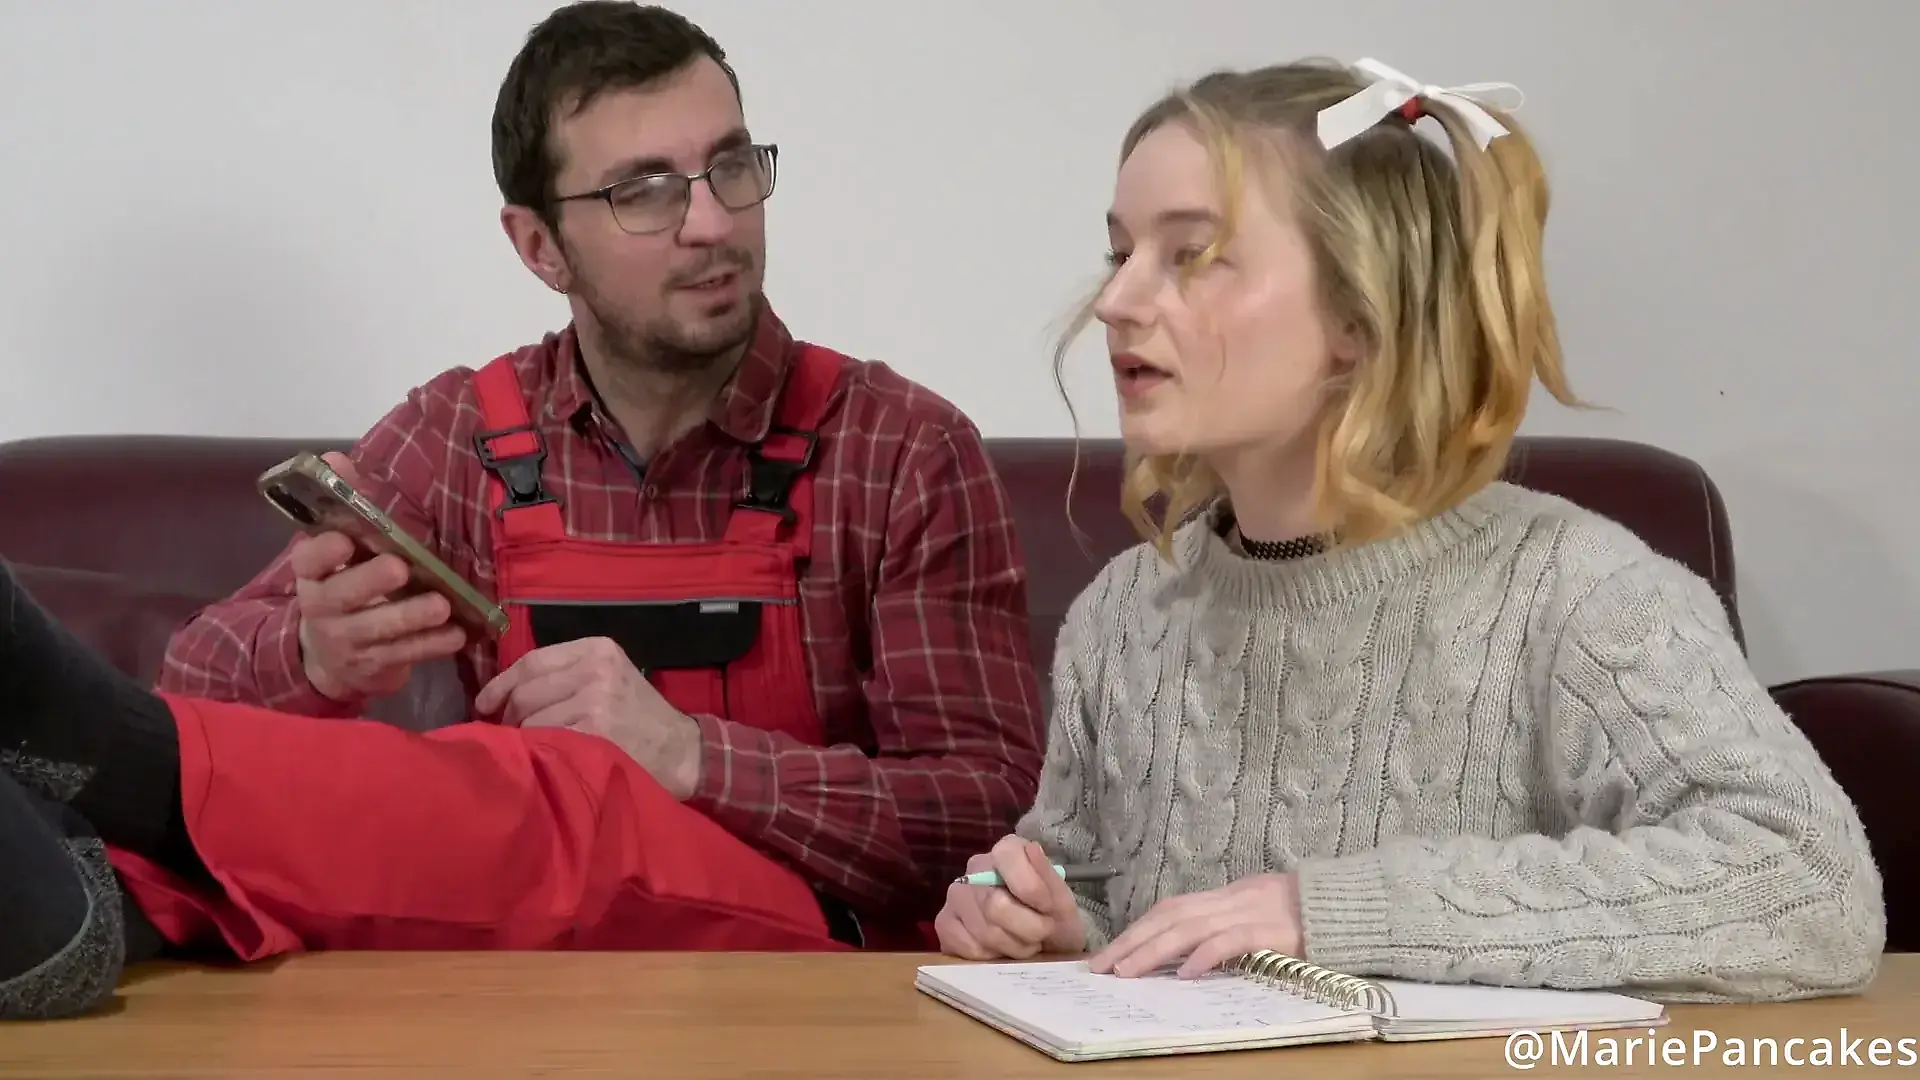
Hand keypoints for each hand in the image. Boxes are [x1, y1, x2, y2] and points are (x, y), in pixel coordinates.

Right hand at [293, 454, 465, 701]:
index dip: (323, 552)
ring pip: (378, 631)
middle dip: (370, 582)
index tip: (344, 541)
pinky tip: (458, 634)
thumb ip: (344, 502)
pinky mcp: (374, 666)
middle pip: (342, 596)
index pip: (307, 561)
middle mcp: (323, 608)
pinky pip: (405, 656)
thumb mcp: (340, 548)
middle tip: (399, 568)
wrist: (330, 656)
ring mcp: (347, 641)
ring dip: (411, 617)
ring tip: (442, 605)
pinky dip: (432, 645)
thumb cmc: (345, 584)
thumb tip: (334, 458)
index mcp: (312, 574)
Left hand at [473, 636, 703, 798]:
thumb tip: (504, 693)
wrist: (684, 752)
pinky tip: (543, 760)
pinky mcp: (594, 732)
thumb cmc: (642, 719)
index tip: (484, 704)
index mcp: (598, 649)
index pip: (532, 661)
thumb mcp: (611, 679)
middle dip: (509, 715)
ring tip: (530, 750)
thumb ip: (567, 675)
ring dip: (522, 738)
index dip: (501, 684)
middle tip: (510, 736)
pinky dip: (537, 752)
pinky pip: (544, 740)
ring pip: (530, 718)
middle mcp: (595, 669)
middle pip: (526, 690)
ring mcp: (595, 700)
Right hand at [934, 835, 1087, 960]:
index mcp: (1006, 851)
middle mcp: (975, 868)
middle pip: (995, 904)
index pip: (1008, 858)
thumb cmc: (1054, 920)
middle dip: (1027, 928)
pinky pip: (968, 947)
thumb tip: (1031, 848)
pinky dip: (992, 957)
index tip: (1048, 909)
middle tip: (1041, 933)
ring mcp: (955, 896)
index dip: (1032, 888)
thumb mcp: (1063, 903)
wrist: (1046, 951)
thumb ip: (1049, 877)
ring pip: (983, 930)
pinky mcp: (944, 925)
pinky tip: (1001, 951)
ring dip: (1013, 946)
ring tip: (1024, 943)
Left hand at [1088, 874, 1303, 978]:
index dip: (1137, 930)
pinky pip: (1232, 941)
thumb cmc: (1304, 914)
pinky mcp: (1272, 931)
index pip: (1170, 909)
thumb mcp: (1256, 913)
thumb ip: (1224, 927)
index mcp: (1224, 896)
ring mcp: (1250, 913)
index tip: (1109, 953)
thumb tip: (1186, 951)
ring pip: (1190, 927)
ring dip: (1154, 950)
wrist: (1348, 903)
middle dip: (1132, 942)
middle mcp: (1230, 900)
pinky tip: (1184, 973)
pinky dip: (1205, 956)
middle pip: (1169, 916)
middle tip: (1102, 967)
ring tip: (1127, 972)